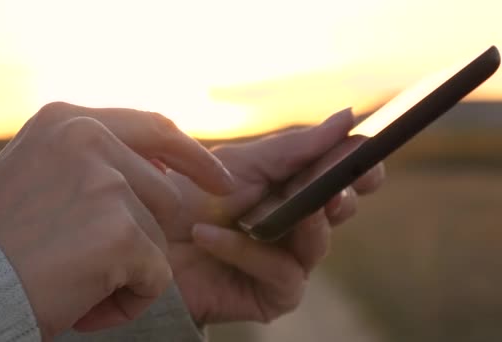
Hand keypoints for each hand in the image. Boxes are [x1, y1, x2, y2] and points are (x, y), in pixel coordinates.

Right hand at [0, 102, 233, 338]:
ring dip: (126, 270)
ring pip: (158, 236)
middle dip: (142, 235)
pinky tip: (80, 303)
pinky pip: (155, 275)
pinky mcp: (121, 232)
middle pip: (162, 193)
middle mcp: (88, 138)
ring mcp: (107, 183)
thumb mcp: (42, 176)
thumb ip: (98, 165)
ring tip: (70, 280)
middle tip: (87, 262)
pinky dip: (126, 300)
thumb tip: (166, 178)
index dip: (193, 156)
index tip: (220, 180)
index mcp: (68, 121)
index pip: (155, 128)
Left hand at [165, 108, 385, 323]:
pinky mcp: (272, 294)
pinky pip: (283, 272)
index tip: (367, 152)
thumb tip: (349, 117)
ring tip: (257, 213)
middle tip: (328, 187)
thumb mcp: (241, 165)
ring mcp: (287, 259)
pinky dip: (246, 251)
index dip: (359, 165)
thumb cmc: (189, 201)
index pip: (339, 175)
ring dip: (290, 222)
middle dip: (337, 194)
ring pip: (318, 242)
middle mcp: (296, 223)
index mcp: (292, 187)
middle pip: (339, 207)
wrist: (147, 244)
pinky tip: (208, 237)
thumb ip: (295, 147)